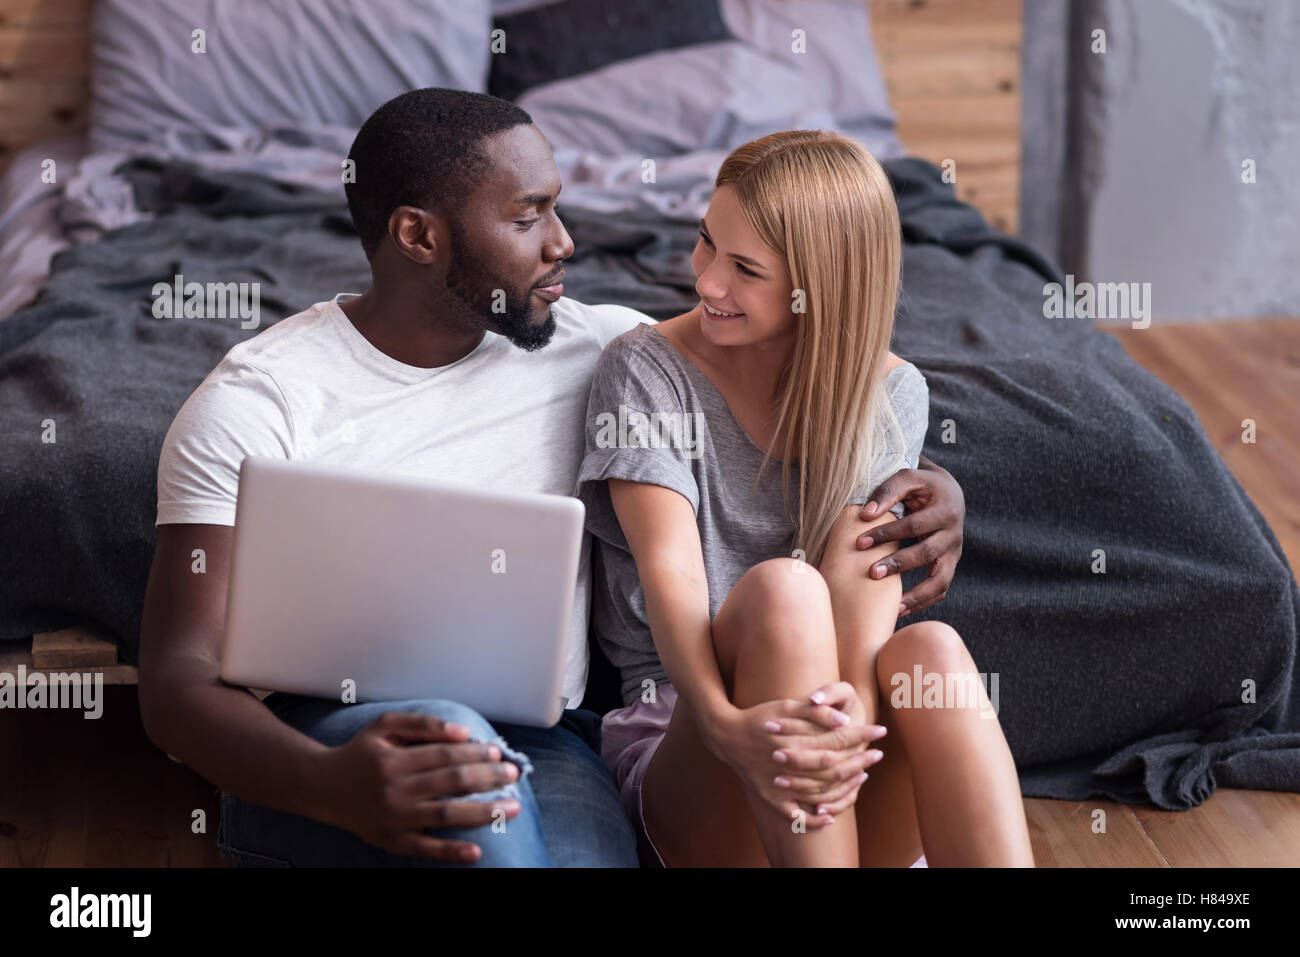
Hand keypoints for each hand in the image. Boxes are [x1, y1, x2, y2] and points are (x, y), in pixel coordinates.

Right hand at [311, 711, 522, 862]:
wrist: (322, 787)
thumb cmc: (360, 753)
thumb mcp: (385, 727)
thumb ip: (423, 724)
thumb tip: (463, 732)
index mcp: (395, 759)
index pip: (445, 756)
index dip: (475, 754)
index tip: (499, 754)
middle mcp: (395, 789)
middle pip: (451, 783)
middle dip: (488, 779)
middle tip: (515, 775)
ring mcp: (394, 818)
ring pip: (446, 815)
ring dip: (483, 812)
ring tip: (512, 808)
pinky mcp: (391, 841)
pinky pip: (424, 849)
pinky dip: (451, 852)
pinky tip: (476, 852)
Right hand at [707, 691, 885, 828]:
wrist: (727, 736)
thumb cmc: (759, 717)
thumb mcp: (785, 707)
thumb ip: (814, 711)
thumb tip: (844, 719)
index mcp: (796, 741)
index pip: (838, 739)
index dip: (861, 734)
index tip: (880, 730)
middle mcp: (791, 765)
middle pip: (835, 766)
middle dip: (860, 759)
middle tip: (878, 753)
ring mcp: (781, 785)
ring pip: (820, 790)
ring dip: (845, 785)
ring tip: (863, 775)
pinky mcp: (772, 798)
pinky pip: (795, 815)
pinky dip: (813, 819)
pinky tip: (829, 815)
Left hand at [857, 454, 964, 616]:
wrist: (949, 493)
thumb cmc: (921, 486)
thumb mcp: (908, 478)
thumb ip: (887, 491)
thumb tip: (865, 514)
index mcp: (945, 510)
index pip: (914, 525)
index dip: (887, 533)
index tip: (860, 542)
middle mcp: (954, 534)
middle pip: (927, 553)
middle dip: (899, 564)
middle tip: (871, 573)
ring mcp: (954, 553)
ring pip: (941, 580)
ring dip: (917, 595)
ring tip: (893, 607)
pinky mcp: (950, 565)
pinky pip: (941, 589)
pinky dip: (923, 602)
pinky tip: (900, 609)